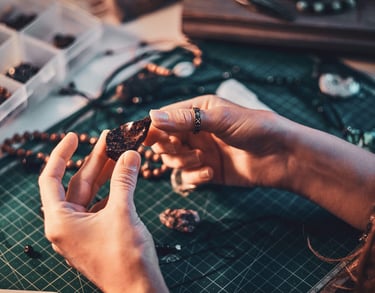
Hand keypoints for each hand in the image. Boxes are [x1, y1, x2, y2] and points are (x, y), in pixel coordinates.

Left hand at [38, 131, 167, 292]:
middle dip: (94, 160)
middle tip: (109, 138)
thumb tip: (129, 153)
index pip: (51, 179)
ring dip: (106, 173)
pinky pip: (103, 204)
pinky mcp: (98, 233)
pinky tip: (125, 175)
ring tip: (120, 151)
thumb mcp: (122, 212)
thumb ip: (124, 180)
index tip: (74, 136)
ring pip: (92, 193)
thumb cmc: (125, 257)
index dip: (61, 154)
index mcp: (60, 221)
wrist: (138, 289)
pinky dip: (114, 188)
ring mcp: (83, 230)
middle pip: (77, 183)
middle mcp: (67, 225)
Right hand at [144, 95, 292, 188]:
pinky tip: (211, 172)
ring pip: (174, 160)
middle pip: (165, 141)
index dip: (153, 128)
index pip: (165, 118)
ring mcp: (201, 151)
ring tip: (202, 159)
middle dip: (169, 147)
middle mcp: (196, 131)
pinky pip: (188, 176)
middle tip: (180, 149)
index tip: (145, 138)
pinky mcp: (208, 171)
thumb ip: (185, 119)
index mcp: (197, 111)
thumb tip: (151, 116)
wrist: (281, 156)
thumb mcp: (219, 119)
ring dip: (183, 161)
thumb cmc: (254, 128)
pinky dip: (195, 176)